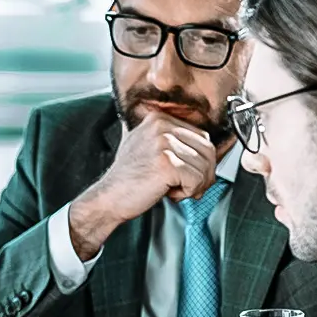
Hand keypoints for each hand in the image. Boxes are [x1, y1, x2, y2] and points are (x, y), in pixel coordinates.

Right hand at [67, 114, 215, 259]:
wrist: (109, 198)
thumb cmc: (128, 178)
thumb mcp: (145, 145)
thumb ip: (168, 137)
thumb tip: (206, 140)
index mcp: (159, 119)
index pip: (201, 136)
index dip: (201, 160)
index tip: (190, 174)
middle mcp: (162, 126)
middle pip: (207, 150)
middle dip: (204, 173)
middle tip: (189, 187)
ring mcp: (164, 144)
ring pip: (205, 166)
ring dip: (196, 185)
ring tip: (175, 189)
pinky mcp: (167, 164)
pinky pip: (197, 180)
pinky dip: (188, 192)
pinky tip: (170, 193)